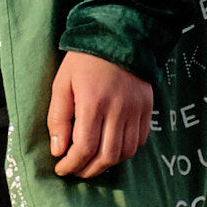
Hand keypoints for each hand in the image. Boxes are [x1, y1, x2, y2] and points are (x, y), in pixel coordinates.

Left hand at [48, 51, 152, 178]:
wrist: (119, 36)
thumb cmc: (84, 60)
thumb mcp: (62, 83)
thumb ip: (58, 117)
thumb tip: (58, 150)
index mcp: (93, 103)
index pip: (84, 148)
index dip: (71, 164)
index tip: (61, 168)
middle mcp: (118, 109)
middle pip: (106, 156)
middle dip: (88, 170)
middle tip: (75, 170)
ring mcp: (136, 110)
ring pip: (125, 152)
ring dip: (106, 164)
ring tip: (91, 163)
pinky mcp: (147, 108)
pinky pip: (140, 141)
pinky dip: (125, 152)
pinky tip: (110, 149)